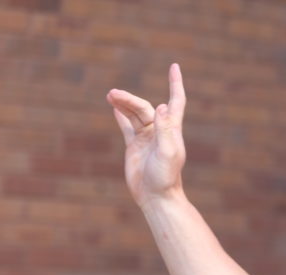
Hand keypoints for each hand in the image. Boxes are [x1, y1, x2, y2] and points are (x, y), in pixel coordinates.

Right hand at [106, 63, 186, 205]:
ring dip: (123, 104)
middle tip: (112, 94)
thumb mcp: (168, 152)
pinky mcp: (135, 147)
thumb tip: (163, 106)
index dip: (175, 84)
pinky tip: (115, 107)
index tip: (174, 67)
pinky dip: (122, 116)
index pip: (175, 101)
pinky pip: (127, 127)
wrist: (156, 197)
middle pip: (144, 107)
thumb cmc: (165, 176)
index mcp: (171, 130)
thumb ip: (165, 129)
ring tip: (109, 95)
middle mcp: (160, 131)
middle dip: (129, 99)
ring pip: (134, 115)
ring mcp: (147, 139)